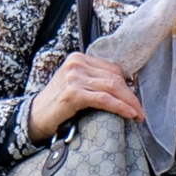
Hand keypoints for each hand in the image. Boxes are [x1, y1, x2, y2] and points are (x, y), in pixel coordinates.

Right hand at [28, 51, 144, 143]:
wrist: (34, 117)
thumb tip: (124, 88)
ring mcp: (74, 77)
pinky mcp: (73, 93)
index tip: (135, 101)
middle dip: (131, 95)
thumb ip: (94, 80)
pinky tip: (129, 114)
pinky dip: (119, 107)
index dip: (127, 86)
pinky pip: (104, 99)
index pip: (112, 69)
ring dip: (129, 102)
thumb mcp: (76, 85)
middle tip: (141, 112)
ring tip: (138, 115)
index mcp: (79, 58)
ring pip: (112, 87)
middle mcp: (76, 63)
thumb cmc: (57, 104)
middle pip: (115, 77)